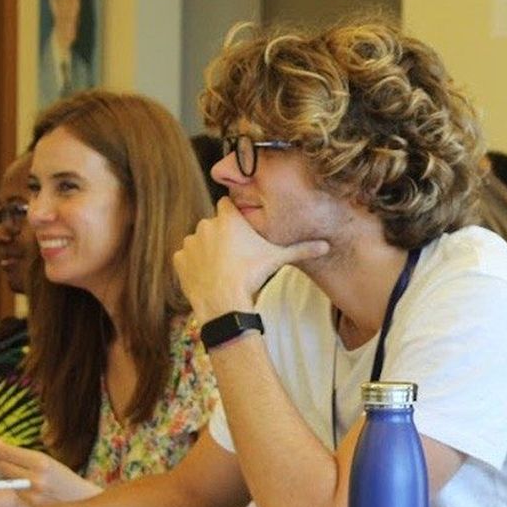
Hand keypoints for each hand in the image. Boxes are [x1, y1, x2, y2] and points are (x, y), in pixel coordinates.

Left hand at [0, 440, 101, 502]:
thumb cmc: (66, 483)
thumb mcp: (50, 464)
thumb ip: (23, 456)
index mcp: (41, 463)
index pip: (6, 452)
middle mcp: (34, 479)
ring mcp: (28, 496)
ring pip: (0, 481)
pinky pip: (6, 496)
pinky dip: (2, 492)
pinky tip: (1, 490)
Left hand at [174, 198, 328, 319]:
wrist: (224, 302)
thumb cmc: (252, 276)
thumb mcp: (279, 259)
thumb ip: (301, 249)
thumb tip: (326, 246)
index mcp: (228, 219)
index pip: (226, 203)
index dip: (233, 214)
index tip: (240, 227)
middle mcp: (206, 224)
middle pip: (214, 224)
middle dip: (222, 235)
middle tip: (235, 253)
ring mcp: (190, 242)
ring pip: (200, 240)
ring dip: (207, 249)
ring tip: (222, 267)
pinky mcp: (179, 258)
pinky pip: (187, 257)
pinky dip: (194, 264)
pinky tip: (208, 275)